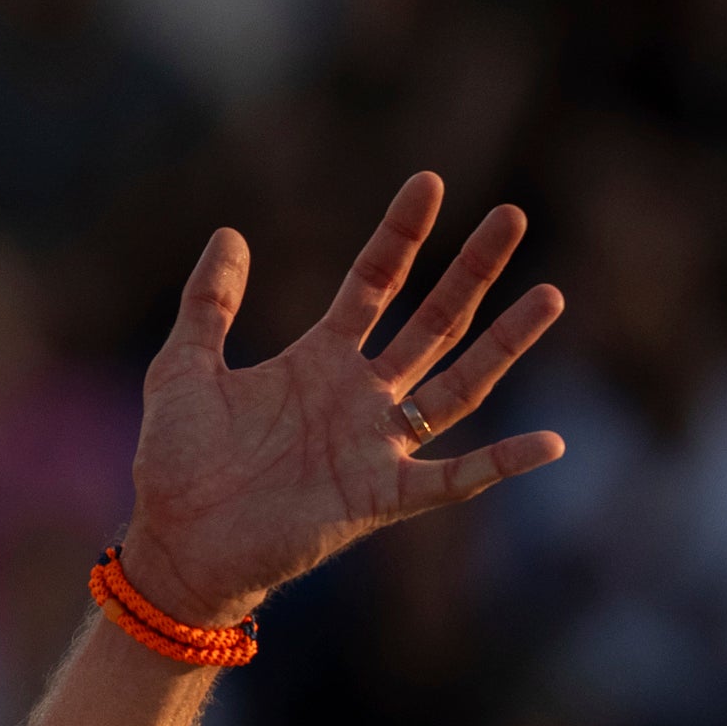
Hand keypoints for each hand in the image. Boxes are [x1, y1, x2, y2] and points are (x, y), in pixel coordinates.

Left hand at [119, 173, 565, 626]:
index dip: (400, 235)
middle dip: (472, 270)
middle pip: (432, 321)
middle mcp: (360, 397)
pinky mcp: (381, 498)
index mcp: (318, 361)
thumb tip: (231, 232)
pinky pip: (454, 478)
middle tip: (513, 214)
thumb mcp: (184, 368)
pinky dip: (501, 464)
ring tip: (551, 295)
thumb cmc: (178, 461)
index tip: (430, 182)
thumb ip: (208, 304)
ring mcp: (376, 446)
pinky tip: (550, 442)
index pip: (373, 284)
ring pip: (459, 386)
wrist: (175, 543)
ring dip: (504, 344)